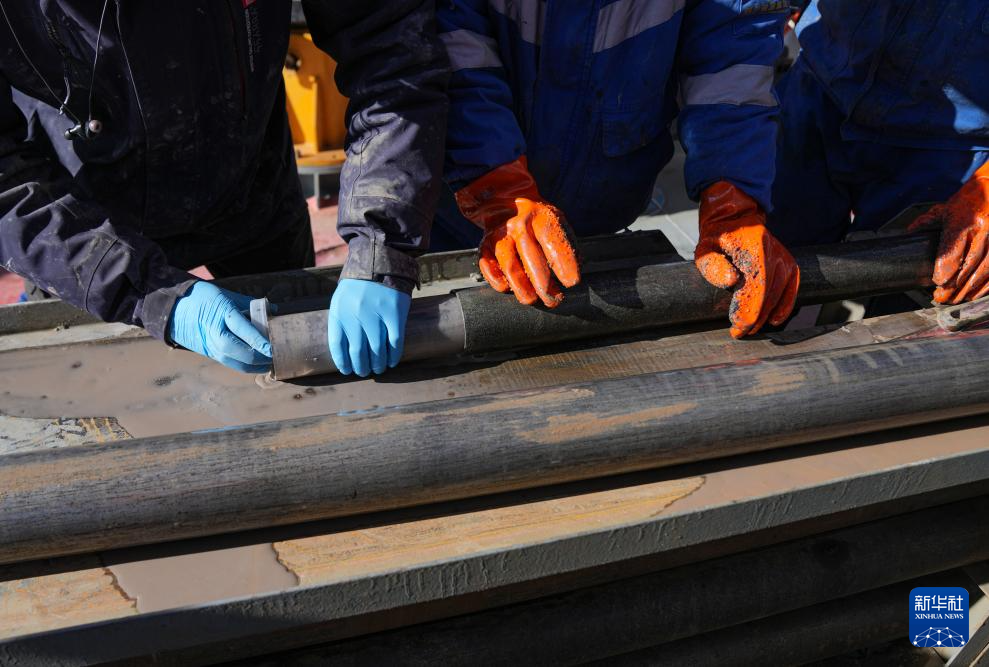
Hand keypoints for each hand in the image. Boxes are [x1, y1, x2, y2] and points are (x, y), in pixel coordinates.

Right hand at [167, 281, 271, 372]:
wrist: (174, 308)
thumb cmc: (203, 297)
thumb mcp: (227, 295)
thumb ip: (250, 305)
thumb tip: (274, 310)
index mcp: (221, 314)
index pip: (244, 330)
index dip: (260, 342)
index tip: (273, 348)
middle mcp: (216, 333)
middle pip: (241, 352)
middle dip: (261, 358)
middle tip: (276, 356)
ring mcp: (211, 346)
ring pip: (236, 363)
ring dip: (255, 366)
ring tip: (270, 362)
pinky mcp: (210, 354)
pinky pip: (231, 363)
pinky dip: (246, 365)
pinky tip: (258, 364)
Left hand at [328, 278, 410, 376]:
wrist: (378, 261)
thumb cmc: (357, 285)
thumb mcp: (341, 299)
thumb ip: (341, 321)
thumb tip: (346, 352)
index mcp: (339, 312)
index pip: (338, 346)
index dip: (343, 362)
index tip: (347, 370)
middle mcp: (355, 315)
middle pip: (358, 352)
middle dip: (361, 367)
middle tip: (365, 372)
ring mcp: (376, 314)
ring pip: (377, 350)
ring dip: (378, 364)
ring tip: (379, 369)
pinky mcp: (394, 313)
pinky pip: (395, 341)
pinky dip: (394, 355)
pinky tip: (392, 361)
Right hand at [456, 156, 579, 307]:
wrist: (502, 200)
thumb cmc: (536, 220)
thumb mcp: (554, 221)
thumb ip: (564, 244)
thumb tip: (574, 273)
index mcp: (540, 216)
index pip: (552, 240)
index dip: (563, 262)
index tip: (572, 282)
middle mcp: (518, 224)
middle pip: (530, 254)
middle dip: (543, 281)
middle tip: (554, 299)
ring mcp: (500, 234)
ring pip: (508, 262)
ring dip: (520, 285)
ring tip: (531, 300)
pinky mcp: (485, 244)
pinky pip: (487, 264)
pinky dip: (495, 277)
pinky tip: (506, 288)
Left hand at [694, 181, 799, 338]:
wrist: (735, 218)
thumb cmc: (716, 237)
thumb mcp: (705, 249)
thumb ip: (713, 266)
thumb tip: (731, 281)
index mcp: (752, 247)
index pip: (756, 285)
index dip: (748, 310)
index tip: (736, 328)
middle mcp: (772, 251)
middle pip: (768, 292)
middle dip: (755, 318)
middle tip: (740, 332)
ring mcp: (783, 256)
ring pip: (780, 293)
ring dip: (766, 315)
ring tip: (751, 328)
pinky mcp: (788, 262)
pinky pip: (792, 287)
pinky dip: (785, 305)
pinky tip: (775, 319)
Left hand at [908, 161, 988, 303]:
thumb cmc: (969, 201)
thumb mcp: (945, 208)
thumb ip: (926, 222)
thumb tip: (908, 234)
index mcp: (964, 220)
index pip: (953, 247)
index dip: (945, 267)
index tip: (937, 282)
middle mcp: (983, 229)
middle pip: (969, 263)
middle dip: (955, 285)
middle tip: (941, 297)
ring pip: (985, 269)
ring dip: (970, 288)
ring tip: (955, 299)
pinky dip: (986, 285)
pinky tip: (974, 293)